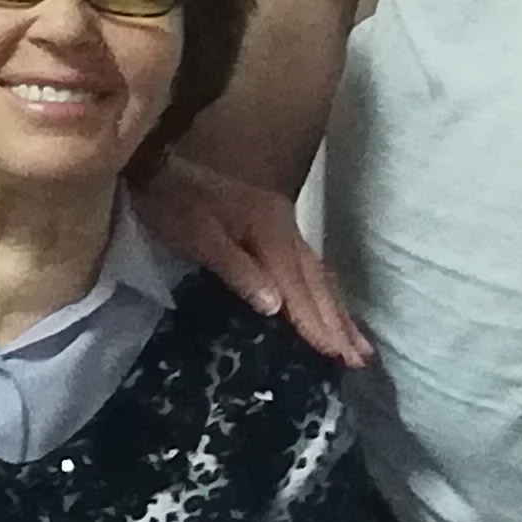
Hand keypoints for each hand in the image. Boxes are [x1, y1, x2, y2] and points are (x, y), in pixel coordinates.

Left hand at [140, 155, 370, 368]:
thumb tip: (276, 306)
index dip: (316, 323)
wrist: (161, 162)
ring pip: (318, 274)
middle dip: (338, 323)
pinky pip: (308, 265)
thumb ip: (238, 271)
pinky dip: (324, 290)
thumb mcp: (199, 238)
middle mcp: (286, 229)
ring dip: (338, 309)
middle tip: (360, 359)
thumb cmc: (174, 204)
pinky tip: (332, 303)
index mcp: (270, 234)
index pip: (298, 288)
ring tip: (359, 342)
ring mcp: (284, 226)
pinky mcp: (274, 225)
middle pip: (317, 282)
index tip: (337, 355)